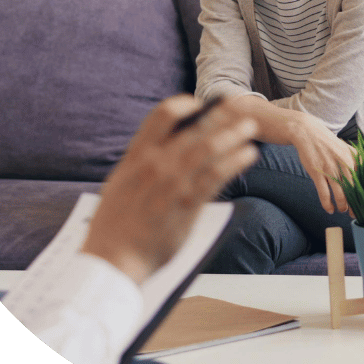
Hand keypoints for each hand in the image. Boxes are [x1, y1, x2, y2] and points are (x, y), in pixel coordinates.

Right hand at [81, 95, 258, 283]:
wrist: (113, 259)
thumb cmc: (116, 222)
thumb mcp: (121, 180)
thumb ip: (144, 160)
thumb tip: (171, 140)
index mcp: (137, 155)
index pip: (162, 115)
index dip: (185, 104)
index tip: (201, 103)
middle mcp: (156, 163)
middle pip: (195, 128)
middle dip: (221, 114)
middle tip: (240, 105)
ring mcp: (173, 182)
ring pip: (210, 147)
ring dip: (234, 134)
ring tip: (250, 127)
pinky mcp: (188, 204)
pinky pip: (218, 175)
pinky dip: (236, 160)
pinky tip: (248, 154)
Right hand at [289, 113, 356, 215]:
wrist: (308, 133)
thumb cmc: (329, 143)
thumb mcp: (346, 148)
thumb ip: (357, 160)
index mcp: (352, 158)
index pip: (363, 180)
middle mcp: (343, 163)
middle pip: (354, 189)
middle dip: (355, 204)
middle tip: (354, 212)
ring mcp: (330, 168)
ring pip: (339, 194)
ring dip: (342, 205)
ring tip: (341, 210)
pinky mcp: (317, 173)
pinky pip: (324, 193)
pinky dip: (327, 204)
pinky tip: (329, 209)